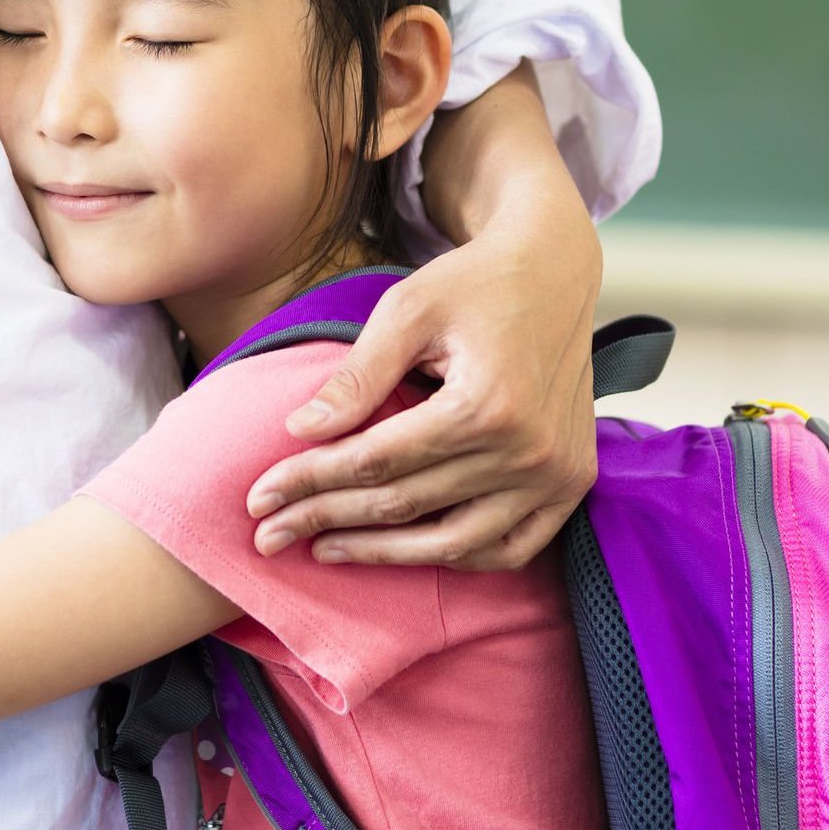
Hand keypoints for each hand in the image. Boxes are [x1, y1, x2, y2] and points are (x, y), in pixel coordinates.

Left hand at [246, 189, 601, 570]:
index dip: (310, 481)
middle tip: (268, 534)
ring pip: (453, 545)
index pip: (376, 461)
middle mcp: (528, 451)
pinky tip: (403, 551)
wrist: (554, 270)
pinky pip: (508, 549)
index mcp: (487, 405)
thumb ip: (357, 375)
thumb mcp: (407, 309)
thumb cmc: (473, 282)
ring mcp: (556, 475)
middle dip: (326, 519)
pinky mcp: (570, 483)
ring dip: (381, 554)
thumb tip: (299, 431)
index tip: (257, 497)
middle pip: (405, 504)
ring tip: (323, 548)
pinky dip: (454, 558)